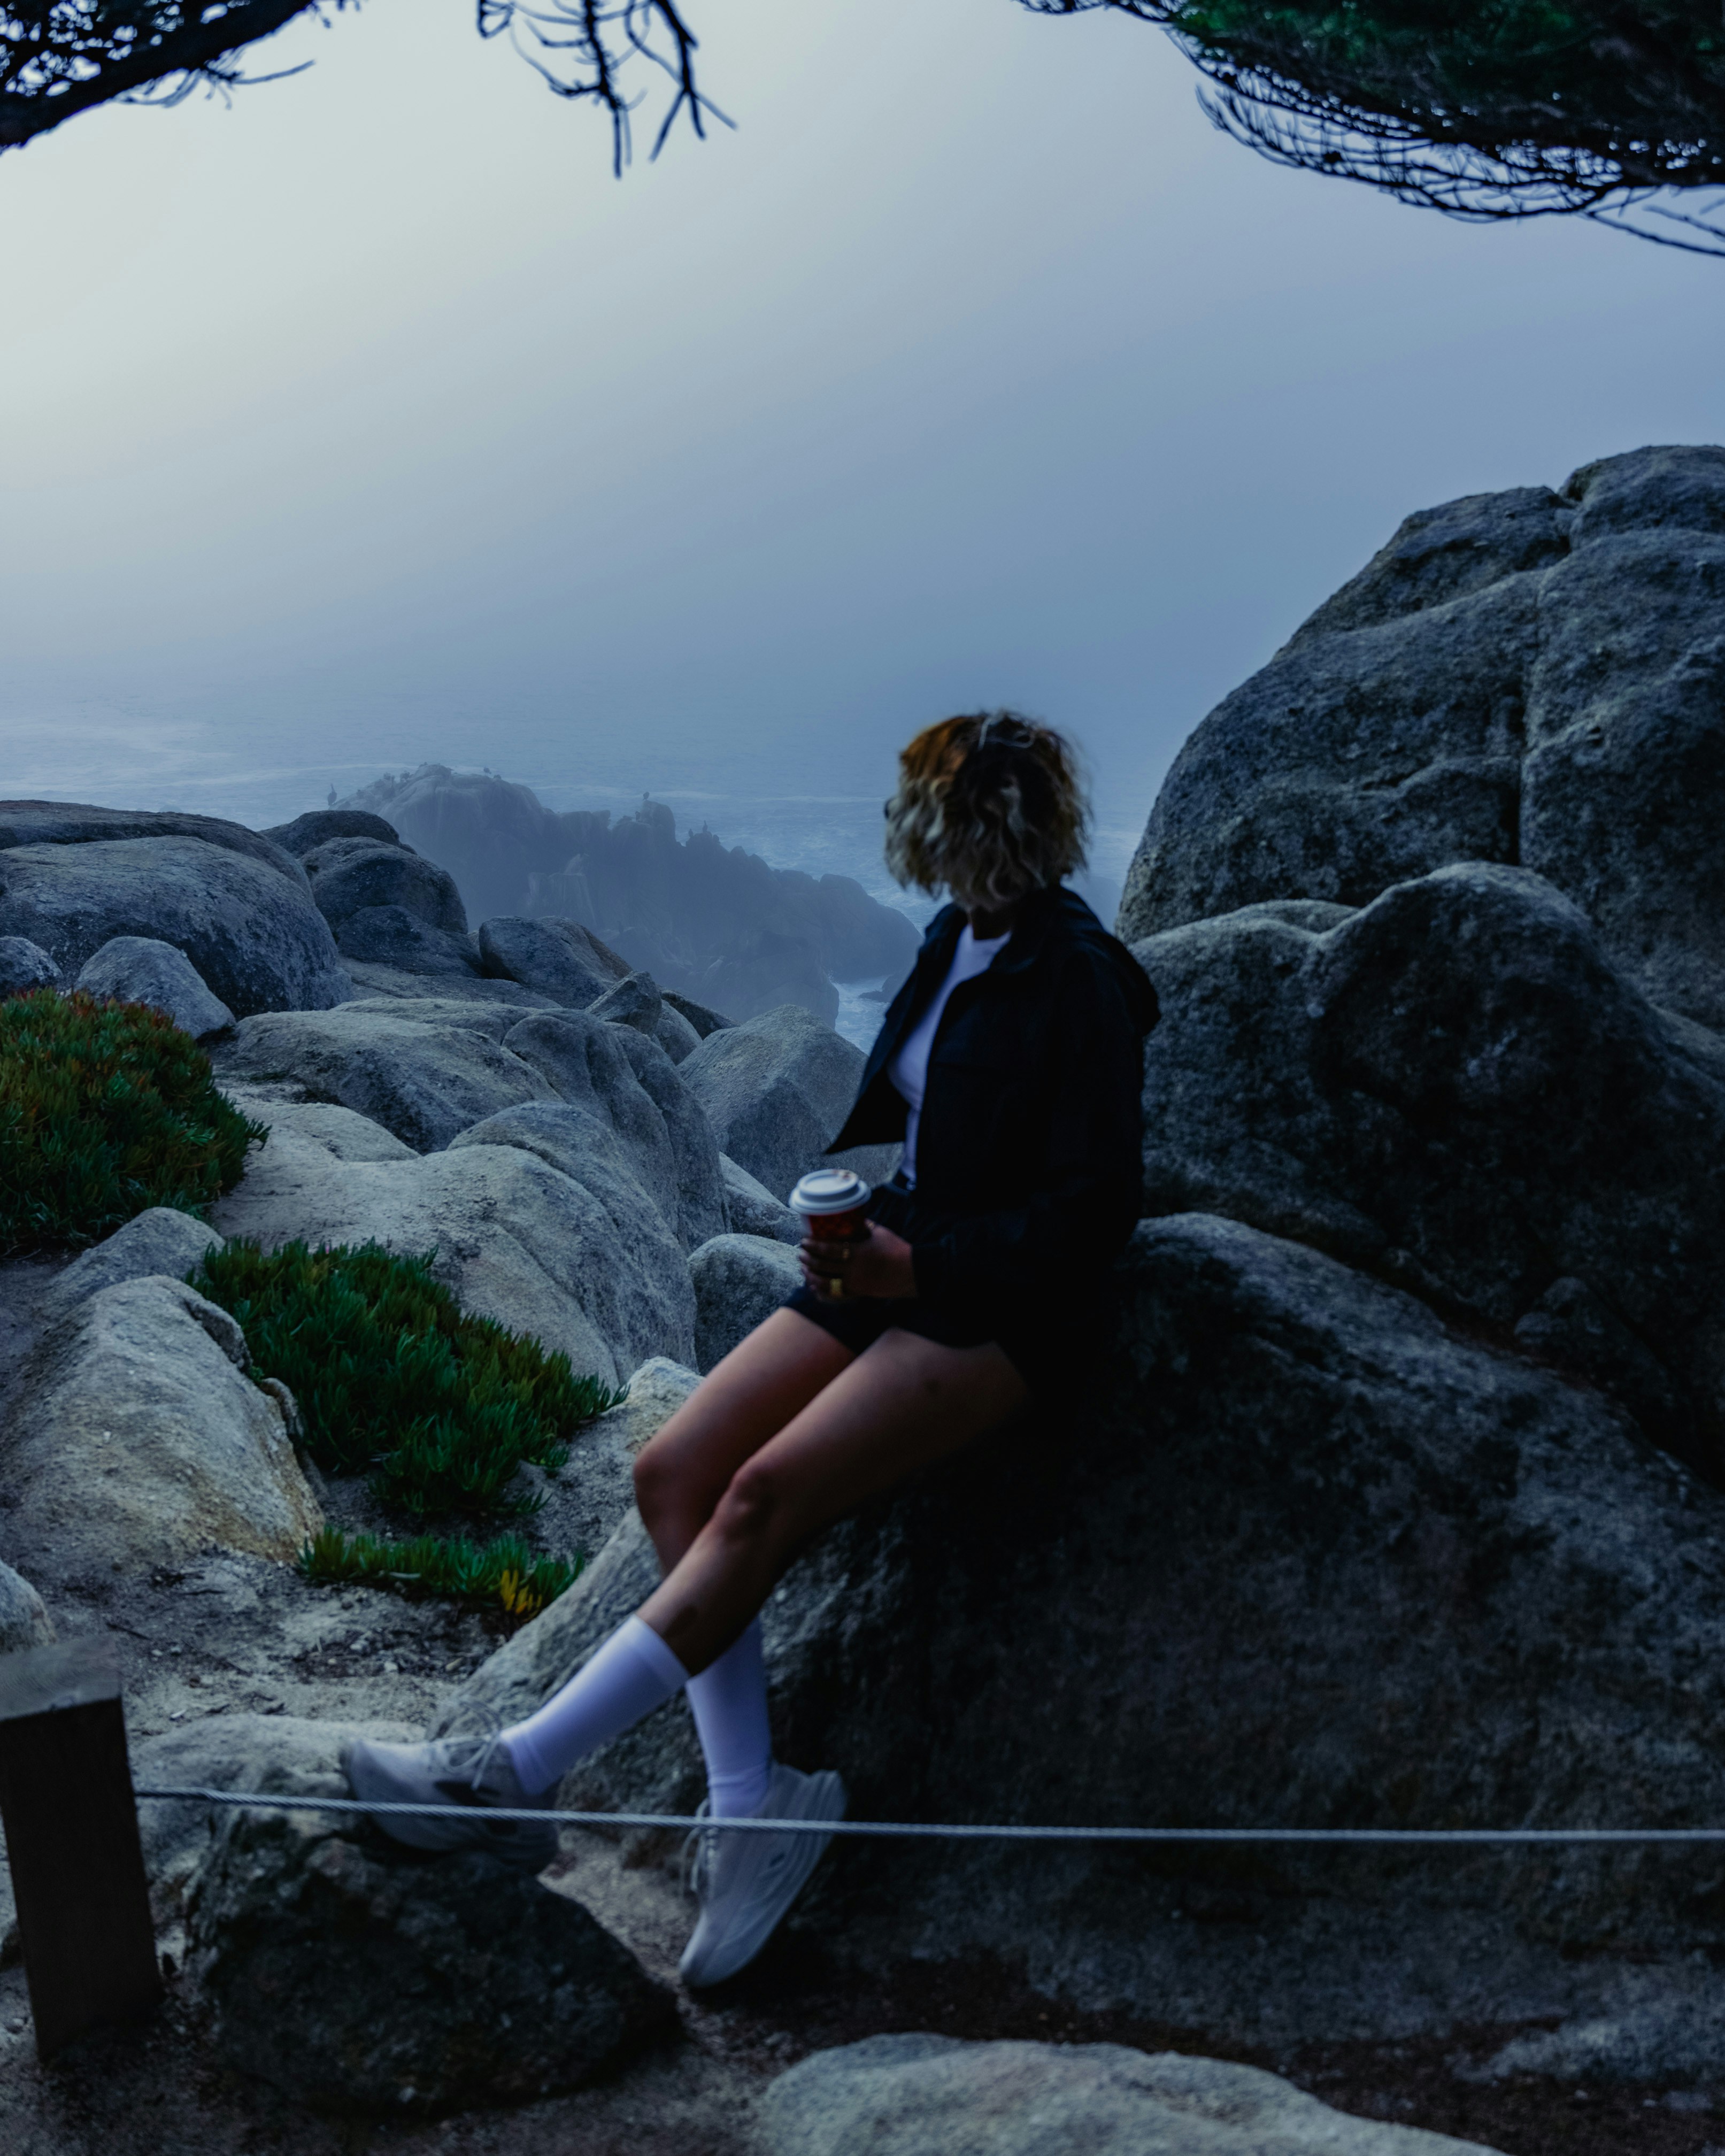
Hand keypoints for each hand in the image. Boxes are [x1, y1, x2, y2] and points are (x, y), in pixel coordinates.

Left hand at [800, 1221, 916, 1301]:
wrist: (911, 1272)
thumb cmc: (896, 1249)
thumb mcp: (879, 1233)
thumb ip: (862, 1227)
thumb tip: (848, 1219)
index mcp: (858, 1252)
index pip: (828, 1249)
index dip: (813, 1246)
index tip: (804, 1241)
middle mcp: (854, 1269)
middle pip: (822, 1266)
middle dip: (808, 1260)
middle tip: (801, 1254)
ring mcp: (855, 1283)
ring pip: (825, 1283)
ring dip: (811, 1276)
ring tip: (804, 1270)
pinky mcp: (858, 1293)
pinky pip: (834, 1295)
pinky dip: (821, 1292)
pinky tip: (814, 1287)